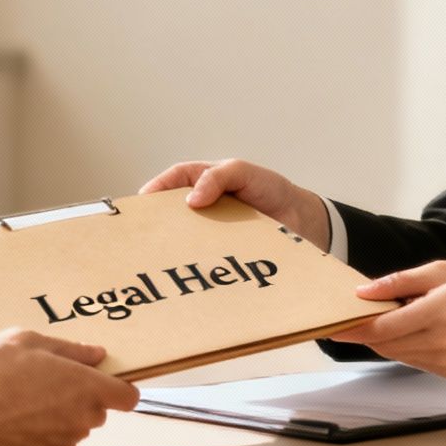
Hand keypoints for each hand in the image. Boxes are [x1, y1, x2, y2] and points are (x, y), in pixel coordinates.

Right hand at [0, 329, 139, 445]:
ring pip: (72, 429)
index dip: (118, 387)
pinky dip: (39, 436)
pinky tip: (14, 421)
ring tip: (22, 401)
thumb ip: (69, 349)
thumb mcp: (27, 341)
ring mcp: (62, 444)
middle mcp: (81, 420)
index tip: (104, 380)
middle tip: (45, 382)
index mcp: (87, 387)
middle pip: (97, 411)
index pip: (128, 396)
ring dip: (57, 417)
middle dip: (79, 398)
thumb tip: (95, 354)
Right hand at [140, 159, 330, 251]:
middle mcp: (203, 209)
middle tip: (141, 234)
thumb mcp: (243, 171)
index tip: (142, 201)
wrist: (303, 219)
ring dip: (172, 250)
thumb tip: (191, 200)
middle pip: (171, 215)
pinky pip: (205, 260)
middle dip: (155, 224)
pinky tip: (190, 275)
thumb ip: (218, 177)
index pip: (173, 181)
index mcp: (203, 182)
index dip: (155, 190)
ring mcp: (212, 232)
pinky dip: (195, 267)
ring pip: (184, 241)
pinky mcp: (223, 254)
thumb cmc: (270, 189)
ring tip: (160, 259)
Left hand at [329, 262, 445, 377]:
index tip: (333, 324)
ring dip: (384, 338)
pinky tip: (414, 328)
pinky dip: (403, 345)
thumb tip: (364, 291)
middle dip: (366, 332)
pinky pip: (413, 359)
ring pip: (396, 354)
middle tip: (356, 314)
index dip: (355, 328)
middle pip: (385, 344)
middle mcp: (441, 342)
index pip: (384, 328)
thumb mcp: (442, 270)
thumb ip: (401, 281)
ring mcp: (445, 361)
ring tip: (390, 316)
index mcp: (439, 312)